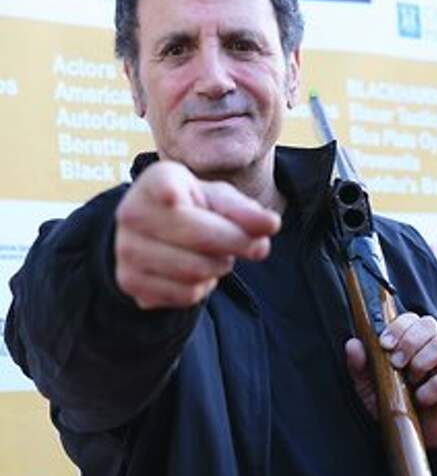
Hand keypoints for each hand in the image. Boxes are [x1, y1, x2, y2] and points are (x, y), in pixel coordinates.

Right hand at [115, 161, 280, 308]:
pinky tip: (194, 272)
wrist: (150, 233)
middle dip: (236, 245)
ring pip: (196, 271)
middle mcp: (132, 213)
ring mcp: (126, 250)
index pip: (170, 192)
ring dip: (219, 267)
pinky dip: (202, 287)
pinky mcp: (129, 282)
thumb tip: (271, 225)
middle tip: (251, 245)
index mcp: (156, 181)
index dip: (183, 201)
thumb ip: (246, 211)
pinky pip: (186, 295)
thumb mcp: (220, 200)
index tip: (182, 202)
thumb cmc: (193, 207)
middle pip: (201, 238)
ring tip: (214, 255)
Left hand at [345, 312, 436, 449]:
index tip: (384, 344)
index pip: (410, 319)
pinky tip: (420, 399)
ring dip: (420, 361)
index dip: (398, 327)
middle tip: (396, 363)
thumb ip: (359, 365)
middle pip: (429, 324)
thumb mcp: (368, 385)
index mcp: (408, 342)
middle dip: (409, 341)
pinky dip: (431, 389)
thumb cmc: (390, 401)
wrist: (409, 433)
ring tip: (409, 380)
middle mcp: (428, 349)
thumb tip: (353, 344)